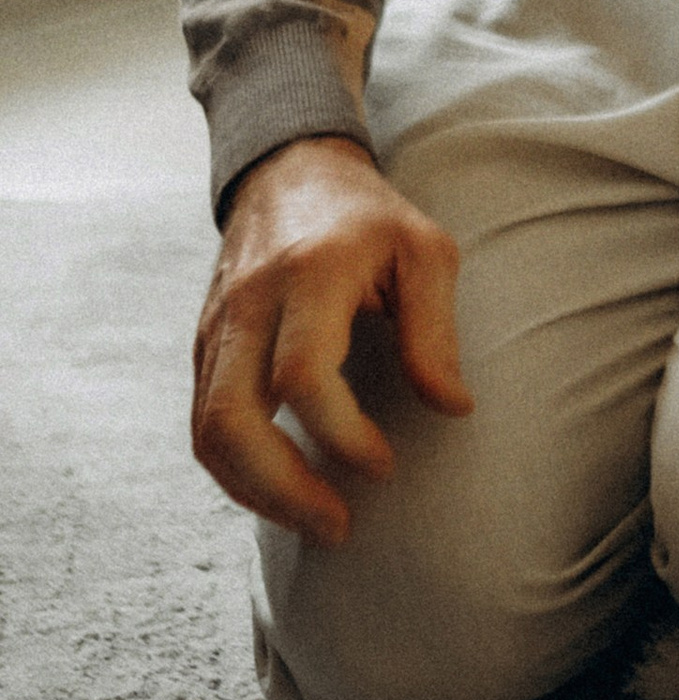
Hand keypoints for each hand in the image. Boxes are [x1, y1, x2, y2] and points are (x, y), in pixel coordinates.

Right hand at [192, 135, 473, 542]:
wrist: (289, 172)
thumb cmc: (370, 218)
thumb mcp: (425, 251)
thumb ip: (436, 330)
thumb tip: (453, 408)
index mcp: (309, 274)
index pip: (304, 374)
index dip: (342, 434)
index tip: (386, 466)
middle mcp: (249, 304)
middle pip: (232, 417)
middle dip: (281, 488)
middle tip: (338, 527)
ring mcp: (216, 327)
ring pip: (207, 431)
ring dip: (255, 492)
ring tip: (314, 522)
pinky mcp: (203, 346)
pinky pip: (203, 422)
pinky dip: (238, 470)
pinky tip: (283, 491)